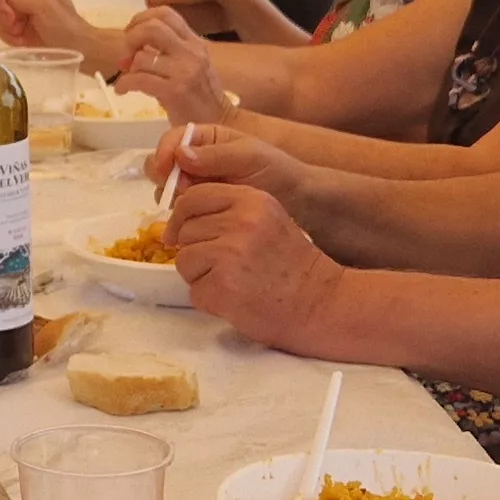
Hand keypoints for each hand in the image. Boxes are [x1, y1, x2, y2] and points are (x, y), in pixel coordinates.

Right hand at [0, 0, 93, 48]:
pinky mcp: (12, 27)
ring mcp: (14, 10)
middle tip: (12, 21)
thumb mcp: (47, 3)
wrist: (74, 48)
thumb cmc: (65, 23)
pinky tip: (22, 39)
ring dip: (5, 25)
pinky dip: (8, 36)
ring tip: (21, 31)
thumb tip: (3, 1)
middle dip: (0, 10)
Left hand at [115, 9, 227, 124]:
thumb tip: (134, 45)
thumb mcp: (191, 66)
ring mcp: (185, 72)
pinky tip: (123, 90)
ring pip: (142, 56)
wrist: (218, 124)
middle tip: (126, 56)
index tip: (131, 34)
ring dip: (128, 68)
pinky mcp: (175, 92)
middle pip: (152, 27)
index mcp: (195, 42)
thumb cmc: (200, 97)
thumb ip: (169, 51)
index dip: (141, 19)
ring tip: (128, 77)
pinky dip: (124, 84)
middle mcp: (192, 52)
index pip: (165, 13)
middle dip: (131, 38)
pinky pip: (139, 80)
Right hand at [152, 120, 307, 207]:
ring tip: (191, 206)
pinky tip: (193, 219)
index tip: (164, 170)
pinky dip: (179, 213)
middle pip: (161, 163)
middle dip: (164, 176)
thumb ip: (216, 155)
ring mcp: (195, 184)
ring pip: (166, 188)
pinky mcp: (200, 207)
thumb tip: (180, 155)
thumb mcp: (248, 156)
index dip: (163, 152)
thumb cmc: (276, 170)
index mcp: (205, 138)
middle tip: (182, 190)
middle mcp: (195, 159)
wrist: (296, 200)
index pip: (173, 138)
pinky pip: (179, 208)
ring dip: (171, 196)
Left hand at [170, 184, 347, 354]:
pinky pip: (194, 291)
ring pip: (184, 261)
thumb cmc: (292, 265)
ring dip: (201, 277)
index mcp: (251, 200)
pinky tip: (236, 299)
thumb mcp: (266, 220)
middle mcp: (240, 222)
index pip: (193, 197)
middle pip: (185, 231)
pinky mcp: (223, 287)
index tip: (180, 233)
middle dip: (196, 251)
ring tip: (233, 282)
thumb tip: (179, 222)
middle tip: (225, 266)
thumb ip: (229, 212)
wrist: (319, 303)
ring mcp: (229, 255)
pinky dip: (210, 300)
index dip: (182, 217)